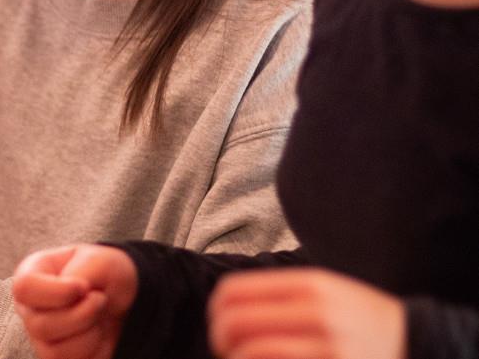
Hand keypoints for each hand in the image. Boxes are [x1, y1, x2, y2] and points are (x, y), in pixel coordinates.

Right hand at [12, 244, 137, 358]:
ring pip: (55, 353)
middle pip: (40, 326)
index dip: (58, 292)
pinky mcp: (56, 357)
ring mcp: (40, 337)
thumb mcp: (100, 259)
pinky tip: (99, 335)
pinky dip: (95, 352)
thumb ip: (82, 271)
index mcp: (31, 274)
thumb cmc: (103, 273)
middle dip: (82, 316)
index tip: (85, 287)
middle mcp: (30, 308)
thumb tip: (74, 296)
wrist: (120, 298)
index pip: (24, 288)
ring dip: (90, 335)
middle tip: (100, 299)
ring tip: (100, 318)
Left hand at [209, 268, 405, 358]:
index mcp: (311, 285)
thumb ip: (282, 295)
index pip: (234, 290)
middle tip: (227, 351)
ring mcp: (326, 347)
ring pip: (249, 352)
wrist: (421, 347)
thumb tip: (225, 306)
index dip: (216, 311)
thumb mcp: (328, 293)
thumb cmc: (363, 323)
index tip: (220, 325)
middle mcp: (318, 312)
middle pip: (234, 322)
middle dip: (220, 340)